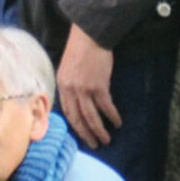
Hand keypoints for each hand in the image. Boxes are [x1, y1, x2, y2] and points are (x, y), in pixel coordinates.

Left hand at [56, 24, 121, 148]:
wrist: (90, 36)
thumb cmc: (80, 49)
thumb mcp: (67, 68)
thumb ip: (69, 85)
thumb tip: (77, 101)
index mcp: (62, 85)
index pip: (66, 112)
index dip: (75, 125)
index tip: (82, 134)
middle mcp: (70, 90)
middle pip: (77, 118)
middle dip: (86, 134)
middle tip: (94, 144)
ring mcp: (84, 89)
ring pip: (91, 117)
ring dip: (99, 130)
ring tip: (106, 139)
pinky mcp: (99, 86)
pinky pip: (106, 106)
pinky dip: (112, 116)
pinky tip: (117, 122)